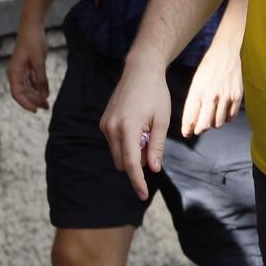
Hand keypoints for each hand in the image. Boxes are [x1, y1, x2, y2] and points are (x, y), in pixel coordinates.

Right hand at [6, 20, 50, 111]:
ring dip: (36, 96)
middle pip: (22, 93)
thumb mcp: (39, 61)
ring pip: (27, 88)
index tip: (35, 110)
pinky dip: (37, 88)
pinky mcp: (28, 66)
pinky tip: (45, 92)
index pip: (17, 94)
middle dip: (33, 101)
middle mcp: (16, 73)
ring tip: (47, 103)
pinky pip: (31, 81)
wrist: (32, 26)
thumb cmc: (33, 41)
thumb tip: (44, 95)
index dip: (25, 103)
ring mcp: (21, 70)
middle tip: (46, 107)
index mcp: (14, 72)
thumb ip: (41, 79)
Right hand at [100, 58, 170, 200]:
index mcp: (128, 127)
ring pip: (117, 154)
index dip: (137, 181)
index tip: (142, 194)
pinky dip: (126, 143)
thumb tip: (153, 169)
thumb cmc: (155, 94)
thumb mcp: (162, 121)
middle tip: (152, 142)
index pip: (130, 163)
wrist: (140, 71)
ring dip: (131, 152)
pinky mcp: (103, 122)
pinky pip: (114, 143)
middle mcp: (111, 128)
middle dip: (137, 162)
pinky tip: (137, 126)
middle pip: (122, 162)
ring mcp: (105, 125)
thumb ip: (156, 146)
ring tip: (145, 131)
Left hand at [179, 43, 241, 136]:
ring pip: (218, 123)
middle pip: (204, 125)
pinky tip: (224, 111)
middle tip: (199, 129)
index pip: (190, 117)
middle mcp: (210, 96)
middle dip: (200, 130)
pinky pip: (231, 117)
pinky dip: (226, 118)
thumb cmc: (208, 69)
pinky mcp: (237, 97)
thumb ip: (194, 103)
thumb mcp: (196, 83)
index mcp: (197, 91)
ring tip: (213, 115)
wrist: (225, 53)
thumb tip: (192, 123)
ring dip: (214, 123)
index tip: (187, 133)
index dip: (187, 129)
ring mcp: (225, 97)